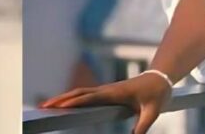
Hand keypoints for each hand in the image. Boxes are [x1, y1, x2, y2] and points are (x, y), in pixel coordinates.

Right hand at [39, 73, 172, 133]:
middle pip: (79, 94)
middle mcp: (107, 90)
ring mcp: (106, 90)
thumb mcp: (153, 112)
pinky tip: (65, 104)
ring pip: (81, 93)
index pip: (90, 97)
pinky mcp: (107, 93)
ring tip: (47, 106)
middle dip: (60, 100)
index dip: (74, 102)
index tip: (59, 107)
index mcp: (115, 93)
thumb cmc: (158, 93)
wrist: (162, 77)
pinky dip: (73, 98)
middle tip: (42, 107)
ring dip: (63, 98)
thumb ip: (142, 127)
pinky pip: (86, 95)